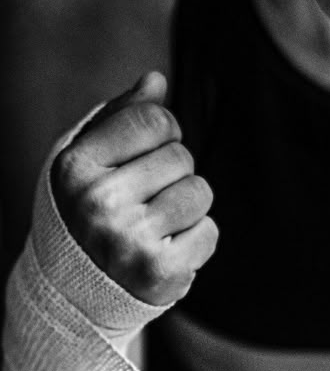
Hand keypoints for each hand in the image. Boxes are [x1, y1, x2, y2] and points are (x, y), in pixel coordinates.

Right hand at [51, 71, 217, 305]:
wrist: (78, 290)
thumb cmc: (89, 212)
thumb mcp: (89, 159)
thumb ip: (121, 116)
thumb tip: (156, 80)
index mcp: (77, 167)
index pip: (153, 119)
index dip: (162, 132)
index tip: (145, 155)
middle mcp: (100, 203)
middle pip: (181, 156)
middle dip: (172, 174)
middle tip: (145, 200)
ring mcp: (131, 240)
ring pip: (200, 192)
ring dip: (187, 207)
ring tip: (156, 225)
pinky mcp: (161, 271)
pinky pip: (210, 231)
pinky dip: (196, 240)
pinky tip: (165, 249)